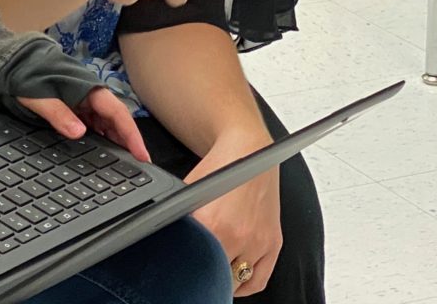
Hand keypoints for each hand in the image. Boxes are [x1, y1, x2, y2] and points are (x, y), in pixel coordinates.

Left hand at [19, 87, 150, 163]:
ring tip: (123, 162)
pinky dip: (101, 138)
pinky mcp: (76, 106)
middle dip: (128, 142)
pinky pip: (94, 124)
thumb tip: (79, 133)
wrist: (15, 64)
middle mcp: (90, 95)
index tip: (143, 154)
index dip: (132, 135)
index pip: (118, 113)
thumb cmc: (28, 75)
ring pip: (106, 123)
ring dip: (115, 141)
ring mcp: (84, 101)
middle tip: (139, 165)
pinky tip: (102, 150)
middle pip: (116, 120)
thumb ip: (58, 114)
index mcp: (88, 88)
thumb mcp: (39, 97)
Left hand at [186, 135, 282, 296]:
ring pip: (235, 282)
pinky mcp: (273, 243)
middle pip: (214, 275)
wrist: (249, 150)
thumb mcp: (188, 192)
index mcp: (211, 223)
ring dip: (223, 280)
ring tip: (211, 271)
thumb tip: (164, 241)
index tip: (177, 268)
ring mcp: (257, 242)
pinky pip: (258, 281)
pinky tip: (233, 281)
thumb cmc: (219, 167)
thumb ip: (179, 219)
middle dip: (203, 273)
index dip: (183, 268)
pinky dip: (245, 286)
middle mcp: (237, 236)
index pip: (192, 264)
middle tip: (194, 267)